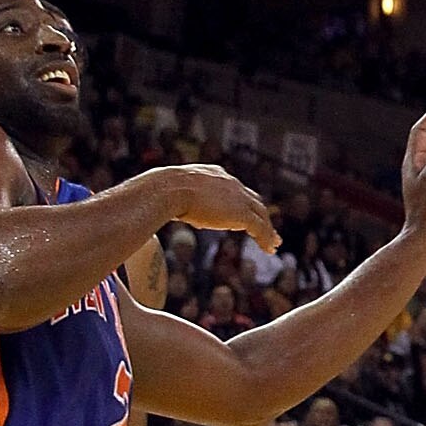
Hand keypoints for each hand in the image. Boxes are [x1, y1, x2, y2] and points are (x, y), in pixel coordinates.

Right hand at [151, 164, 278, 253]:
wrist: (167, 189)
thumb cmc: (159, 191)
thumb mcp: (167, 193)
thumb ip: (169, 202)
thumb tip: (153, 211)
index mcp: (213, 175)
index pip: (233, 189)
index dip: (240, 202)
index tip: (243, 214)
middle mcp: (230, 183)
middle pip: (252, 200)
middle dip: (260, 214)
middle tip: (267, 228)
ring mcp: (237, 197)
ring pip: (260, 214)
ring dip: (267, 229)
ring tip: (273, 243)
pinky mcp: (240, 213)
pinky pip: (259, 227)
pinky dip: (266, 238)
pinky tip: (268, 249)